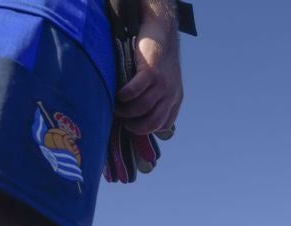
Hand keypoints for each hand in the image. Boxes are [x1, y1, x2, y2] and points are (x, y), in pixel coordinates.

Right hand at [116, 4, 182, 135]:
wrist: (161, 31)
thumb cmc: (157, 59)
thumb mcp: (164, 82)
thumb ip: (157, 99)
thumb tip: (138, 118)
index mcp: (175, 99)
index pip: (163, 125)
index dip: (146, 129)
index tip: (132, 125)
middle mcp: (170, 94)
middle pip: (152, 122)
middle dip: (134, 126)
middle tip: (122, 122)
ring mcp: (161, 84)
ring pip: (141, 108)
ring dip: (125, 111)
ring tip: (115, 106)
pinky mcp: (150, 72)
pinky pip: (134, 91)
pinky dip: (123, 96)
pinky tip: (118, 94)